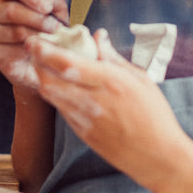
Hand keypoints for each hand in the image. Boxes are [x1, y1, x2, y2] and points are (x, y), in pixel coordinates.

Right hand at [0, 0, 68, 89]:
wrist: (45, 61)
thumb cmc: (48, 30)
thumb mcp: (55, 8)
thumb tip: (45, 1)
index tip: (47, 7)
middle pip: (11, 10)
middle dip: (38, 19)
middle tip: (55, 28)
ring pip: (15, 32)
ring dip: (38, 36)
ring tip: (51, 40)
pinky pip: (15, 52)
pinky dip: (32, 52)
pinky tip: (40, 52)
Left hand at [27, 29, 187, 179]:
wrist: (158, 157)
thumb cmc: (154, 115)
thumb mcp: (141, 79)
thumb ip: (114, 57)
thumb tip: (98, 36)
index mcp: (110, 82)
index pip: (67, 64)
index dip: (46, 51)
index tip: (35, 40)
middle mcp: (93, 101)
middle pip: (50, 80)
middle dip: (36, 62)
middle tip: (34, 49)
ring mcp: (86, 120)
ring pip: (51, 95)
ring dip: (42, 77)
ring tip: (42, 64)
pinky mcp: (83, 134)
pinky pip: (61, 109)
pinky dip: (55, 93)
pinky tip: (60, 85)